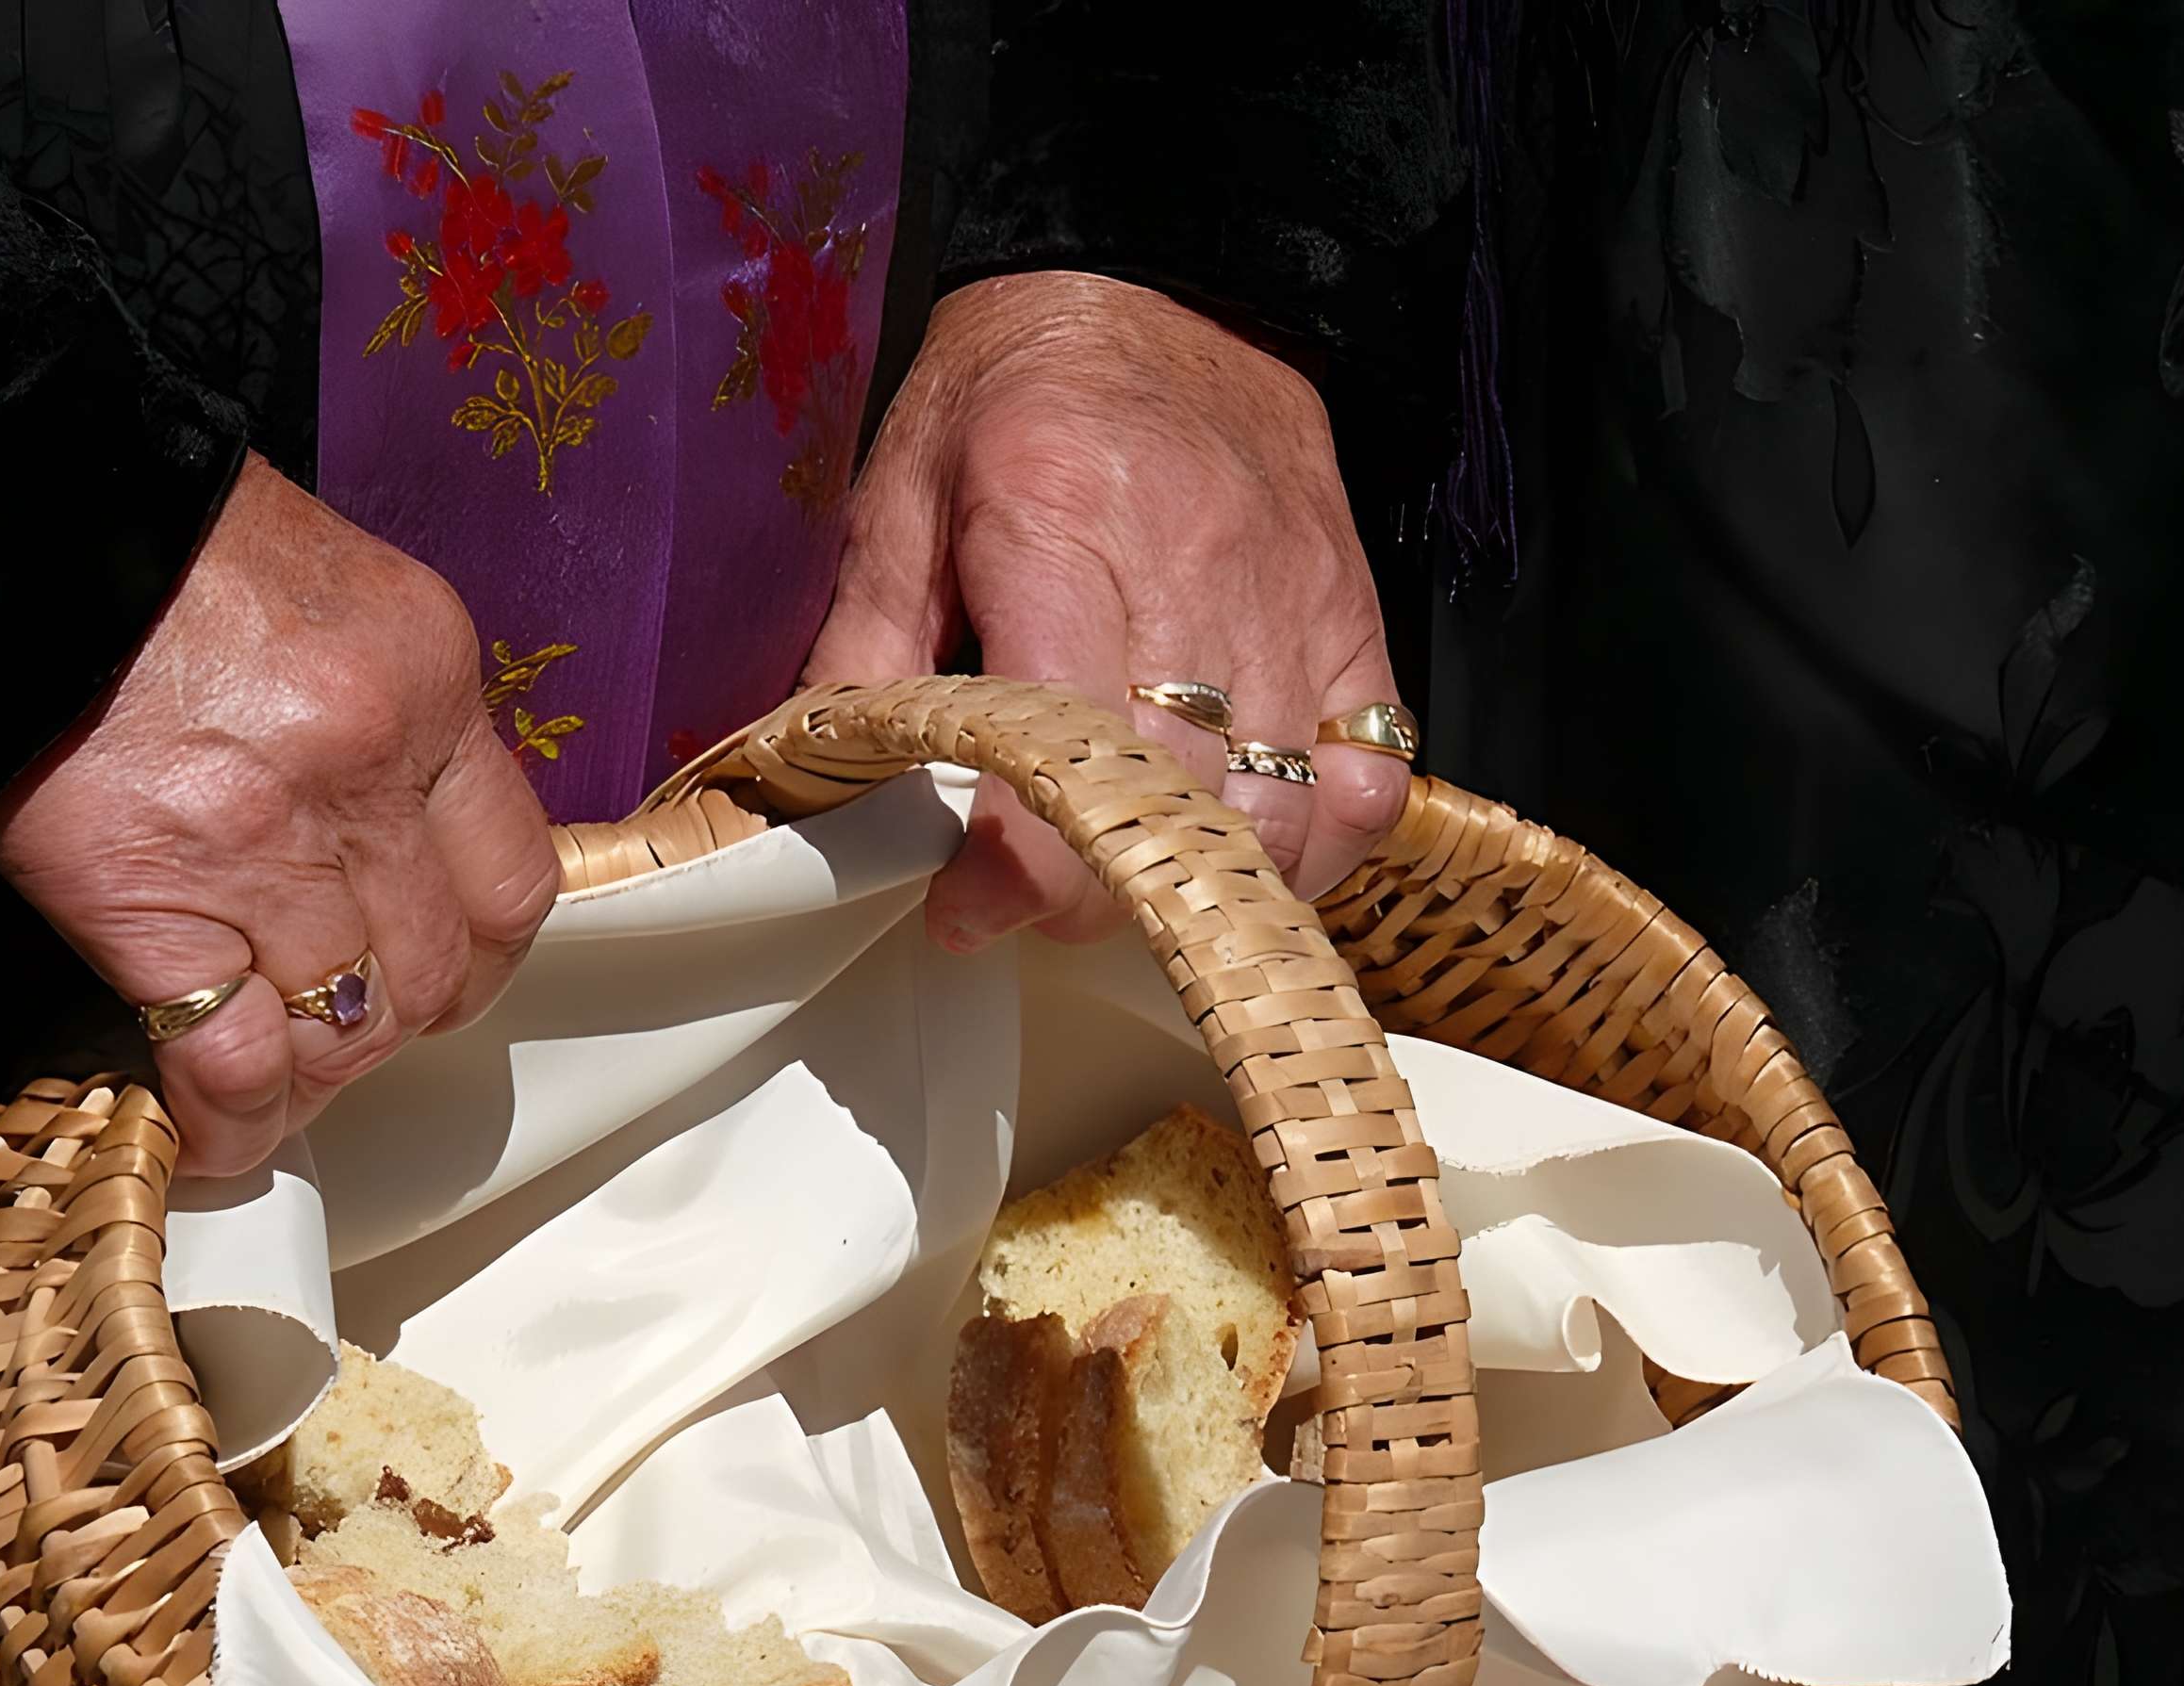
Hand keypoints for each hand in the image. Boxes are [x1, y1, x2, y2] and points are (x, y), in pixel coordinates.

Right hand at [0, 455, 558, 1177]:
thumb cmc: (144, 532)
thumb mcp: (317, 593)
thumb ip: (374, 714)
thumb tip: (384, 829)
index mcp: (425, 678)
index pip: (512, 874)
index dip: (477, 955)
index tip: (433, 976)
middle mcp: (369, 768)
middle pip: (438, 971)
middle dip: (393, 1025)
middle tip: (334, 1031)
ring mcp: (265, 843)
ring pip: (347, 1032)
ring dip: (315, 1082)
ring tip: (271, 1087)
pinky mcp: (152, 902)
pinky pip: (231, 1063)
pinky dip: (232, 1125)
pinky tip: (212, 1142)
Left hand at [805, 272, 1410, 947]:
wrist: (1166, 278)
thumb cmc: (1017, 390)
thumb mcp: (901, 500)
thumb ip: (860, 653)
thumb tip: (813, 783)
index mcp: (1057, 534)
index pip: (1063, 754)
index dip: (1015, 871)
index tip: (965, 908)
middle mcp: (1190, 576)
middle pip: (1169, 809)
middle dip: (1092, 894)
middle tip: (1032, 896)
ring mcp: (1290, 605)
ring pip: (1277, 815)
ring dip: (1201, 882)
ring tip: (1130, 875)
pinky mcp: (1353, 620)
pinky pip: (1370, 780)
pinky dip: (1318, 847)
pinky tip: (1245, 846)